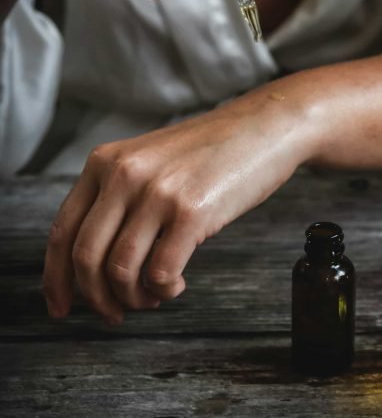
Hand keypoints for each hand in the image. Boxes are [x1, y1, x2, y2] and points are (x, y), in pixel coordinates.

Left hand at [42, 92, 317, 323]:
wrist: (265, 127)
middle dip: (95, 298)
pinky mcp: (192, 212)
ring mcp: (157, 192)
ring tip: (153, 297)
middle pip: (85, 257)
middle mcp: (124, 175)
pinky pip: (160, 272)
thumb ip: (120, 197)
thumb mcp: (151, 162)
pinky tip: (176, 284)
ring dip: (133, 298)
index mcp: (105, 162)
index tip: (61, 306)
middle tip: (115, 313)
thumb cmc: (214, 151)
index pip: (62, 231)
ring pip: (120, 270)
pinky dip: (163, 290)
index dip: (56, 278)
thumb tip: (101, 264)